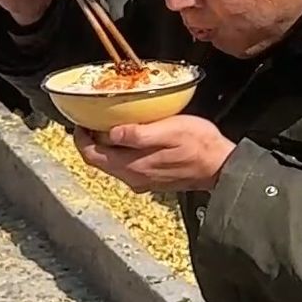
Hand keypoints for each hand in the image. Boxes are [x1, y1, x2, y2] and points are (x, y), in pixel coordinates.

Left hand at [74, 116, 235, 193]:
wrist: (221, 166)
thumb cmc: (199, 145)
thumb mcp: (169, 131)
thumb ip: (139, 133)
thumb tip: (112, 132)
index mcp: (133, 166)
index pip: (93, 157)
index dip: (81, 140)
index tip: (81, 122)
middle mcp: (134, 178)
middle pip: (100, 161)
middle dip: (92, 141)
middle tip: (92, 120)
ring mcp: (143, 181)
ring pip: (113, 164)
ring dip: (107, 146)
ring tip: (110, 125)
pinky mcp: (153, 180)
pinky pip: (127, 166)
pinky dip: (121, 152)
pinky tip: (131, 137)